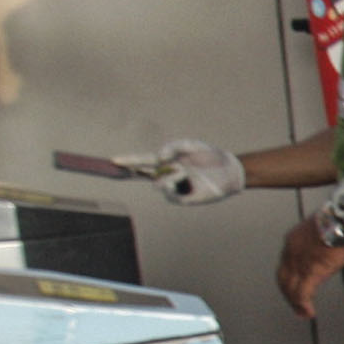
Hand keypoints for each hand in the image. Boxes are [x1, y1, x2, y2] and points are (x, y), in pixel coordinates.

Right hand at [125, 137, 244, 204]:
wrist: (228, 169)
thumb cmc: (210, 156)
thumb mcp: (190, 145)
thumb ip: (172, 146)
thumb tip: (159, 157)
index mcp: (167, 162)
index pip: (143, 162)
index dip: (129, 161)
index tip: (114, 160)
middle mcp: (168, 175)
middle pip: (147, 175)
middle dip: (142, 169)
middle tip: (155, 164)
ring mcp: (175, 188)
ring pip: (160, 184)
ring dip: (170, 175)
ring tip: (184, 171)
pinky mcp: (184, 199)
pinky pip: (170, 195)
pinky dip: (171, 186)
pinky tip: (178, 178)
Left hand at [277, 213, 343, 318]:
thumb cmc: (341, 221)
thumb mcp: (325, 230)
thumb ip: (321, 242)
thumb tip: (331, 249)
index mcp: (294, 239)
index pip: (286, 264)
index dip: (289, 278)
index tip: (294, 287)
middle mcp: (291, 252)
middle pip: (283, 279)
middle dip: (288, 294)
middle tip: (296, 306)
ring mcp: (299, 263)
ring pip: (290, 288)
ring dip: (295, 303)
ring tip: (302, 312)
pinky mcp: (311, 272)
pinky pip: (302, 294)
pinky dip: (303, 305)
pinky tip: (308, 312)